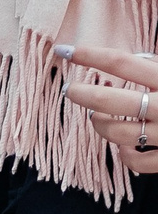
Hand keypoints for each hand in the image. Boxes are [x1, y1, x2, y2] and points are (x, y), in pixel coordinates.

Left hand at [56, 44, 157, 175]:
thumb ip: (157, 68)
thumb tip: (138, 58)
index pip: (123, 63)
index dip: (90, 55)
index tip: (65, 51)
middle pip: (111, 100)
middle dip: (82, 94)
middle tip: (70, 90)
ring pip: (118, 132)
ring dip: (100, 124)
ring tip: (98, 117)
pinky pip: (137, 162)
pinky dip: (125, 154)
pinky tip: (125, 145)